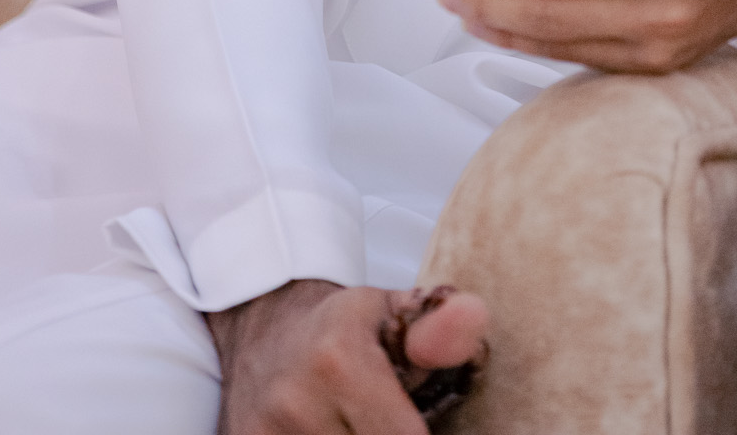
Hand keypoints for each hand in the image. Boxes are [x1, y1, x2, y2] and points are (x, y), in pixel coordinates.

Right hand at [207, 279, 488, 433]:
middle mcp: (295, 401)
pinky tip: (333, 429)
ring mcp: (262, 434)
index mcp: (340, 359)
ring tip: (358, 422)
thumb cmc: (341, 326)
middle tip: (387, 418)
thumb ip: (437, 331)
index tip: (422, 424)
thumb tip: (476, 316)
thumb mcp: (393, 313)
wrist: (260, 324)